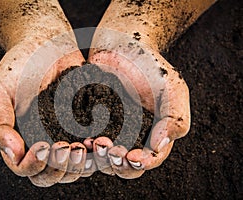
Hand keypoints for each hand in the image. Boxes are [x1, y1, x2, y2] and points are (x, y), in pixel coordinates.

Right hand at [0, 37, 87, 185]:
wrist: (46, 43)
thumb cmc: (18, 66)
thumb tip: (12, 153)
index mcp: (21, 140)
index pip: (25, 169)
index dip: (34, 165)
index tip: (43, 146)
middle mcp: (45, 142)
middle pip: (53, 174)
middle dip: (61, 167)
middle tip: (69, 148)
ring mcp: (67, 136)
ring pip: (76, 167)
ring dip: (83, 164)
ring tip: (88, 146)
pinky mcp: (87, 125)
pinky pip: (95, 146)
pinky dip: (99, 150)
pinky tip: (102, 138)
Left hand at [86, 32, 189, 178]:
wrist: (123, 45)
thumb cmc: (152, 66)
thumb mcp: (173, 89)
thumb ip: (175, 118)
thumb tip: (159, 146)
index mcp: (152, 135)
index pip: (148, 160)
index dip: (141, 164)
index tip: (132, 156)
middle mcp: (130, 137)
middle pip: (123, 165)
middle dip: (117, 163)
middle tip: (110, 149)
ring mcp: (108, 130)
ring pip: (101, 157)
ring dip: (97, 158)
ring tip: (94, 143)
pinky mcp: (89, 120)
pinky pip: (84, 138)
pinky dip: (82, 144)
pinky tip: (81, 138)